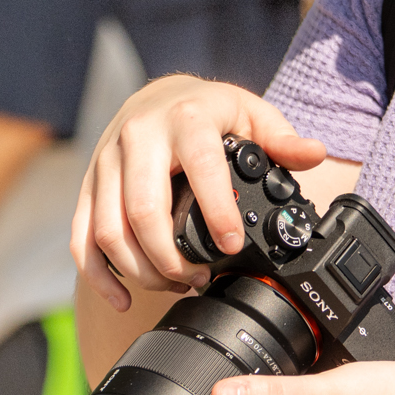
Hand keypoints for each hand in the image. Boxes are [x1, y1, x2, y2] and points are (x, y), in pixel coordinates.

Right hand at [70, 75, 325, 310]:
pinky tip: (124, 298)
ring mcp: (106, 162)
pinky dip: (100, 275)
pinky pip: (81, 237)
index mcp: (185, 119)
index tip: (231, 247)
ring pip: (109, 229)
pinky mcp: (87, 184)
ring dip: (141, 270)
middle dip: (171, 257)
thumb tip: (314, 154)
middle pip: (143, 210)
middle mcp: (138, 137)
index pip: (199, 168)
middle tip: (199, 278)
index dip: (216, 212)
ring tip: (174, 284)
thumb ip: (282, 140)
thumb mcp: (252, 114)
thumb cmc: (210, 111)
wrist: (158, 96)